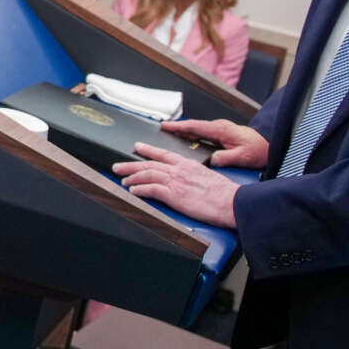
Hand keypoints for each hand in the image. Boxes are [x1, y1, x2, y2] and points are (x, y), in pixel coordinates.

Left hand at [112, 143, 239, 227]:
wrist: (230, 201)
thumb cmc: (223, 193)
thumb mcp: (206, 177)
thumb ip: (193, 175)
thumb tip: (187, 180)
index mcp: (187, 164)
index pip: (163, 154)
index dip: (148, 150)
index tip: (137, 147)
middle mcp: (179, 170)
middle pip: (149, 163)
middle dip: (131, 164)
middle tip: (118, 166)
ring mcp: (175, 181)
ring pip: (147, 174)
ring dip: (132, 177)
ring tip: (122, 179)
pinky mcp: (174, 195)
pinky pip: (151, 190)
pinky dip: (139, 189)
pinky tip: (132, 191)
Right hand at [160, 118, 268, 167]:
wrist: (269, 144)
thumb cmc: (258, 149)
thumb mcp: (243, 156)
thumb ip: (226, 158)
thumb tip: (212, 160)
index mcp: (220, 130)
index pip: (195, 126)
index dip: (178, 126)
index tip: (164, 126)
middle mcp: (218, 127)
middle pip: (192, 126)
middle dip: (176, 127)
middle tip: (160, 130)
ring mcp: (219, 129)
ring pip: (196, 129)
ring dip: (183, 131)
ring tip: (169, 135)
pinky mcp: (221, 134)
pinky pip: (202, 133)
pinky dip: (192, 135)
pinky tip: (186, 141)